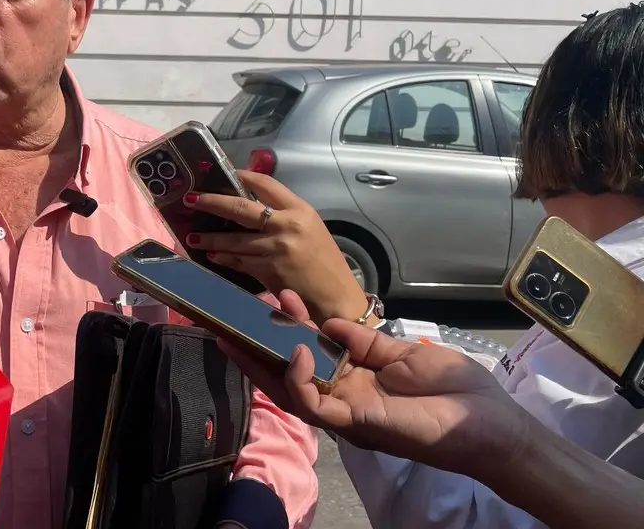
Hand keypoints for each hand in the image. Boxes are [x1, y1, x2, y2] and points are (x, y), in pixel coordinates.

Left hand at [183, 170, 365, 323]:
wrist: (336, 297)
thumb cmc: (324, 262)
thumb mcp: (310, 229)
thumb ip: (284, 216)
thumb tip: (249, 206)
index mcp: (300, 210)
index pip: (266, 183)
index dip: (241, 176)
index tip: (222, 174)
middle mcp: (288, 225)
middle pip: (242, 207)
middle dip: (213, 202)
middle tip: (192, 200)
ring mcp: (277, 248)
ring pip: (235, 240)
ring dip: (211, 239)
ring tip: (193, 237)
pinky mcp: (269, 270)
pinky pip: (239, 261)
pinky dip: (225, 258)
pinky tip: (213, 256)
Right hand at [217, 290, 527, 479]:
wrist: (489, 420)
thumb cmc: (455, 388)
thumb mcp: (403, 352)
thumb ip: (364, 341)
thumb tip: (328, 324)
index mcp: (354, 380)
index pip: (307, 354)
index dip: (288, 327)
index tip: (279, 296)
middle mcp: (342, 398)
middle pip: (285, 373)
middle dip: (254, 346)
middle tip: (230, 315)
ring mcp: (345, 414)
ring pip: (287, 391)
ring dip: (264, 359)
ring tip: (250, 324)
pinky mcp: (354, 424)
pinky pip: (313, 405)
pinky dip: (298, 378)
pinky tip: (297, 350)